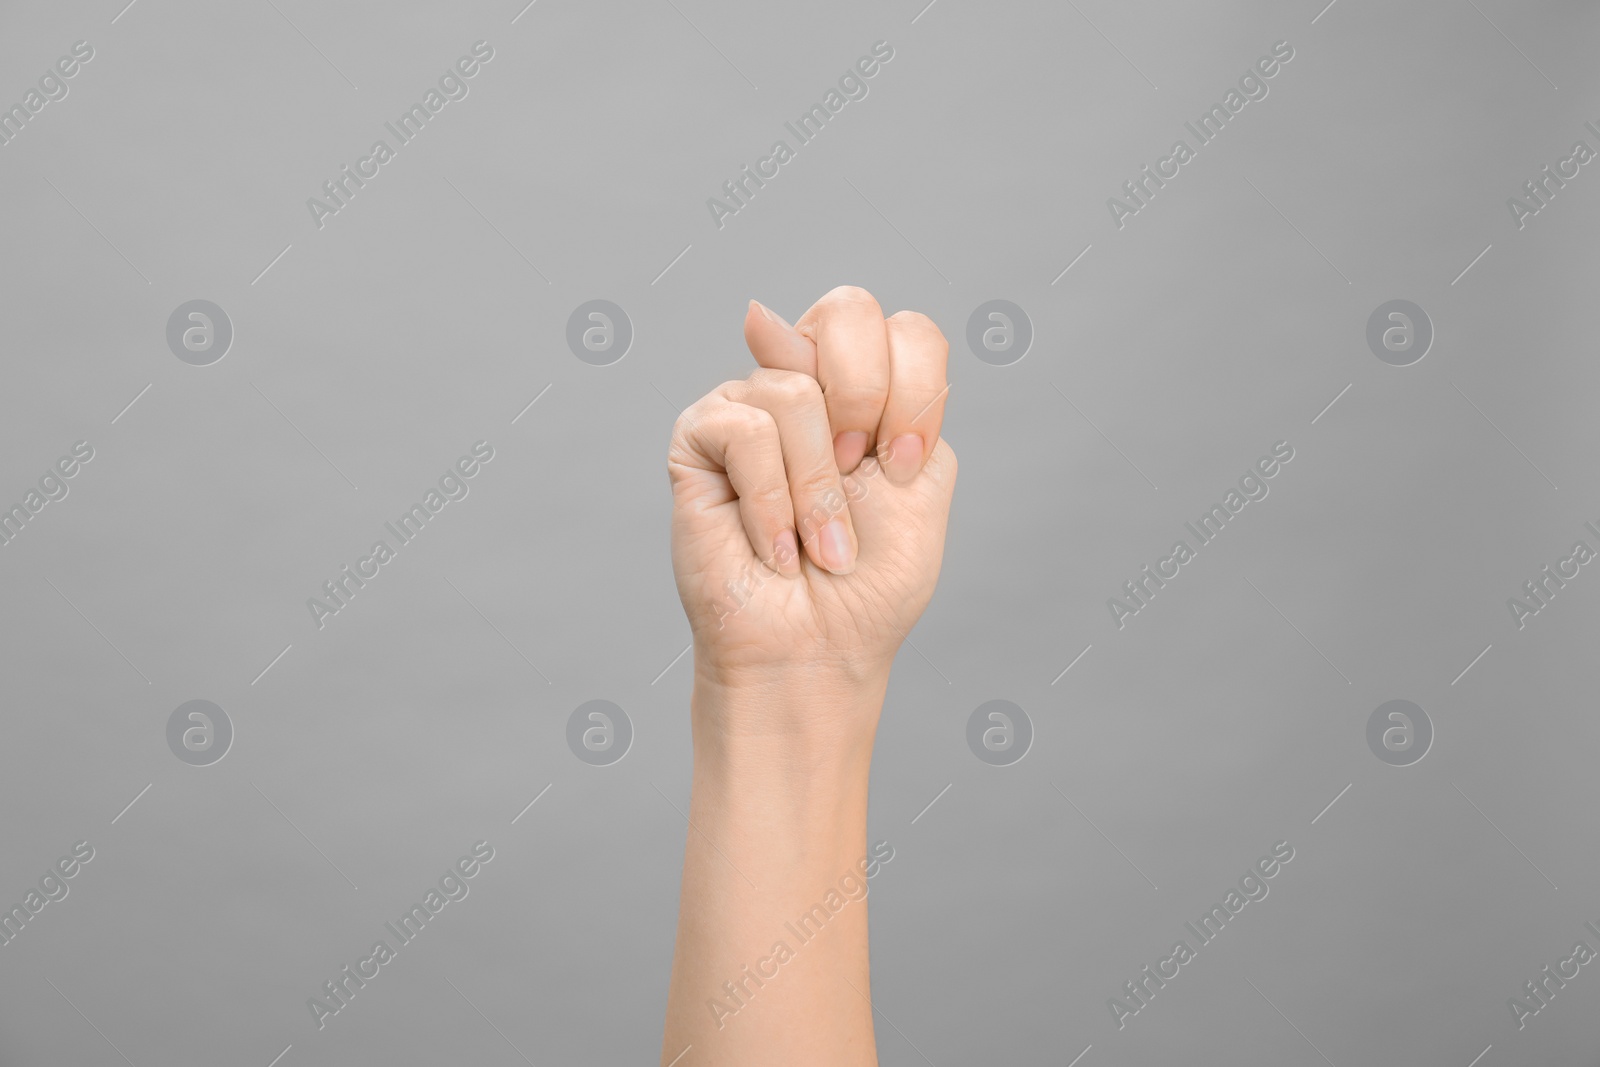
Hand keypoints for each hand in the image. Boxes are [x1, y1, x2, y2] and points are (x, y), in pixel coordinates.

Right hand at [667, 286, 956, 721]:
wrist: (818, 652)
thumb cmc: (868, 586)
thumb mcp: (921, 483)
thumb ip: (894, 395)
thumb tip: (782, 319)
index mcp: (867, 393)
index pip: (905, 330)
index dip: (915, 390)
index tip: (905, 465)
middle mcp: (806, 385)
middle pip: (848, 311)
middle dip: (868, 400)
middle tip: (861, 473)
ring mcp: (748, 405)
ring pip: (794, 392)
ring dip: (817, 491)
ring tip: (813, 545)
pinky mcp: (698, 439)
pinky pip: (746, 431)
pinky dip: (771, 504)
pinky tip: (773, 548)